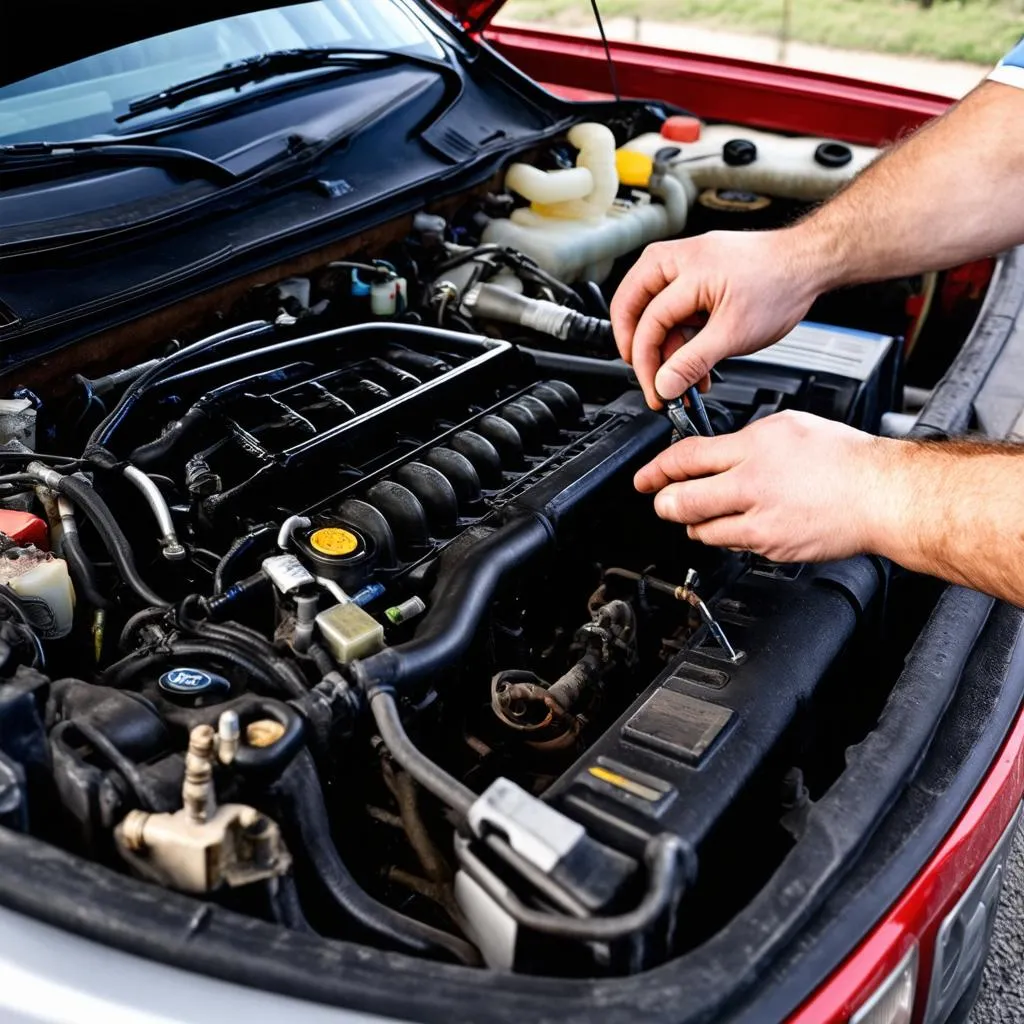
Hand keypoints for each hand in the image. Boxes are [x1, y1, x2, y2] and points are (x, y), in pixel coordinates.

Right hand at [610, 229, 822, 407]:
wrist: (810, 262)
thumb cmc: (781, 284)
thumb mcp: (734, 333)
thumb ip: (693, 361)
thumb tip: (664, 385)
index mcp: (686, 267)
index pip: (649, 321)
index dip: (648, 362)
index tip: (656, 390)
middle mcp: (679, 258)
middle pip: (631, 304)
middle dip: (637, 347)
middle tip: (647, 376)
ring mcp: (686, 263)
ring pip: (651, 307)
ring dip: (665, 346)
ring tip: (682, 377)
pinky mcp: (697, 273)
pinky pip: (673, 306)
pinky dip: (680, 336)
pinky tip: (694, 361)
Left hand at [635, 411, 901, 562]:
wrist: (883, 495)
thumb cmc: (845, 459)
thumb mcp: (789, 427)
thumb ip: (746, 441)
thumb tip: (716, 451)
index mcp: (753, 447)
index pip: (686, 457)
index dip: (656, 469)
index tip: (644, 477)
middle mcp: (751, 484)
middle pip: (681, 501)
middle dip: (663, 503)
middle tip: (662, 501)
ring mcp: (759, 520)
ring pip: (701, 530)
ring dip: (695, 522)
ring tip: (706, 513)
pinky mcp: (770, 547)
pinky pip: (733, 544)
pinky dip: (730, 536)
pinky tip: (745, 523)